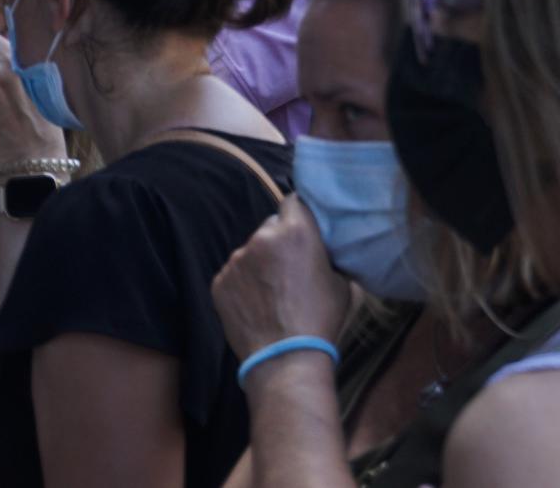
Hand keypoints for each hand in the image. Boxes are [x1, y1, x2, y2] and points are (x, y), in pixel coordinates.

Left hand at [212, 197, 350, 364]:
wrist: (285, 359)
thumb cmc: (320, 319)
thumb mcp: (340, 280)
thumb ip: (325, 254)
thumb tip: (319, 249)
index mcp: (296, 231)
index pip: (293, 201)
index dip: (298, 214)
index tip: (302, 228)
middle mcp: (262, 238)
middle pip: (269, 226)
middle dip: (278, 241)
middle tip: (288, 267)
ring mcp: (236, 260)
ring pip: (250, 251)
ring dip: (259, 263)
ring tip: (270, 293)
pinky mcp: (219, 282)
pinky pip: (234, 274)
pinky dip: (243, 283)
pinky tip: (255, 304)